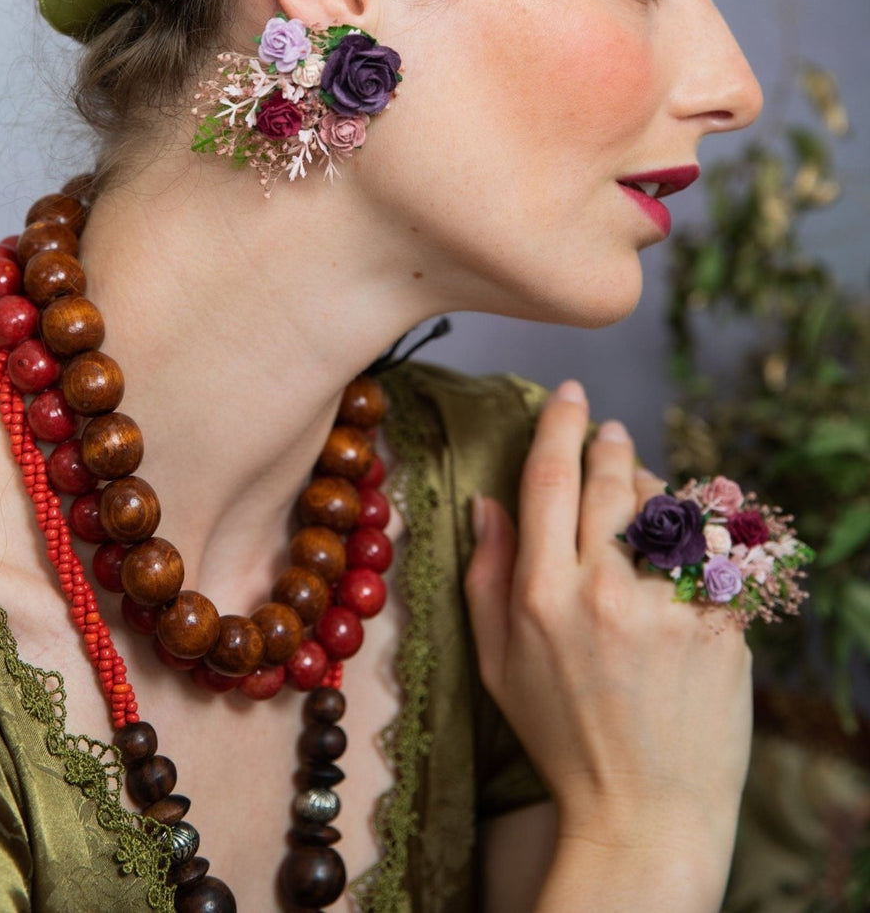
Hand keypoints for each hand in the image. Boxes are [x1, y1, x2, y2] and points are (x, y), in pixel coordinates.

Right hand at [465, 380, 751, 883]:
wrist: (645, 813)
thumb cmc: (562, 737)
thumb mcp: (498, 663)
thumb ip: (485, 576)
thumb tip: (487, 499)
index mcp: (542, 596)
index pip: (549, 477)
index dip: (559, 422)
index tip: (568, 394)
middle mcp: (603, 591)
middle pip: (611, 479)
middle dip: (610, 444)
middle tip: (610, 433)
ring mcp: (668, 608)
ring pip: (667, 506)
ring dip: (654, 490)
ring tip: (643, 503)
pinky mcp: (722, 626)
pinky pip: (715, 551)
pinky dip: (700, 538)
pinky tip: (685, 547)